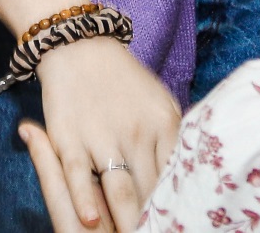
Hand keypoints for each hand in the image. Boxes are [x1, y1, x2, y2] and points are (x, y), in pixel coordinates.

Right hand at [29, 35, 180, 231]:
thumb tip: (189, 170)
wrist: (79, 44)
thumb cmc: (123, 78)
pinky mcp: (70, 138)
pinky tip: (91, 220)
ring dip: (128, 219)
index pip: (176, 173)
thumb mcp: (159, 100)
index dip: (179, 204)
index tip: (182, 223)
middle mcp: (137, 131)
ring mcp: (102, 136)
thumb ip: (175, 133)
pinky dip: (85, 199)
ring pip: (120, 188)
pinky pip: (78, 175)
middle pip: (150, 188)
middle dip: (155, 218)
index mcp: (164, 122)